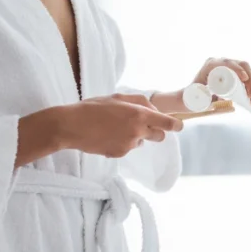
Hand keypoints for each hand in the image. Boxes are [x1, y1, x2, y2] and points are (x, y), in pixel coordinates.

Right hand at [62, 93, 182, 157]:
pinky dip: (122, 143)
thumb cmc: (93, 108)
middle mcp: (137, 131)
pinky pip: (128, 148)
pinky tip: (107, 136)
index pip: (167, 123)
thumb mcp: (117, 97)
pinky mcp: (119, 154)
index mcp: (139, 114)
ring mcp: (129, 145)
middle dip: (156, 131)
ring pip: (141, 142)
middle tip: (143, 125)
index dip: (175, 125)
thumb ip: (139, 102)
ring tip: (115, 128)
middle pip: (159, 136)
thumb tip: (153, 110)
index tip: (179, 126)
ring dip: (135, 136)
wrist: (71, 126)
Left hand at [193, 57, 250, 106]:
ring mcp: (230, 67)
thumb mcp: (194, 95)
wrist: (191, 97)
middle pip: (242, 66)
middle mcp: (222, 62)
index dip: (238, 69)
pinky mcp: (236, 74)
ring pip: (249, 72)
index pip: (227, 62)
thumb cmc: (192, 95)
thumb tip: (213, 100)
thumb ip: (199, 97)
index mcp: (211, 64)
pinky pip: (249, 77)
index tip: (244, 79)